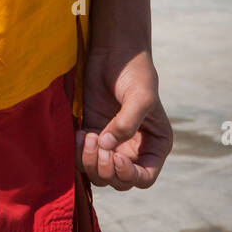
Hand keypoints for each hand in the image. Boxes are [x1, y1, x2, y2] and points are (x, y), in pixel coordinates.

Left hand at [75, 43, 172, 190]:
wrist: (114, 50)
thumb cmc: (135, 72)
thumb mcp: (140, 97)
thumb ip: (126, 124)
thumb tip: (107, 148)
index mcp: (154, 145)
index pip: (144, 177)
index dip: (130, 175)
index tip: (117, 157)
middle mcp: (134, 149)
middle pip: (119, 181)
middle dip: (106, 169)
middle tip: (98, 142)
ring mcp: (111, 144)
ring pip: (99, 174)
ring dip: (89, 162)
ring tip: (86, 135)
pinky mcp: (92, 133)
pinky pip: (82, 157)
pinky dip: (77, 152)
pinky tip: (78, 133)